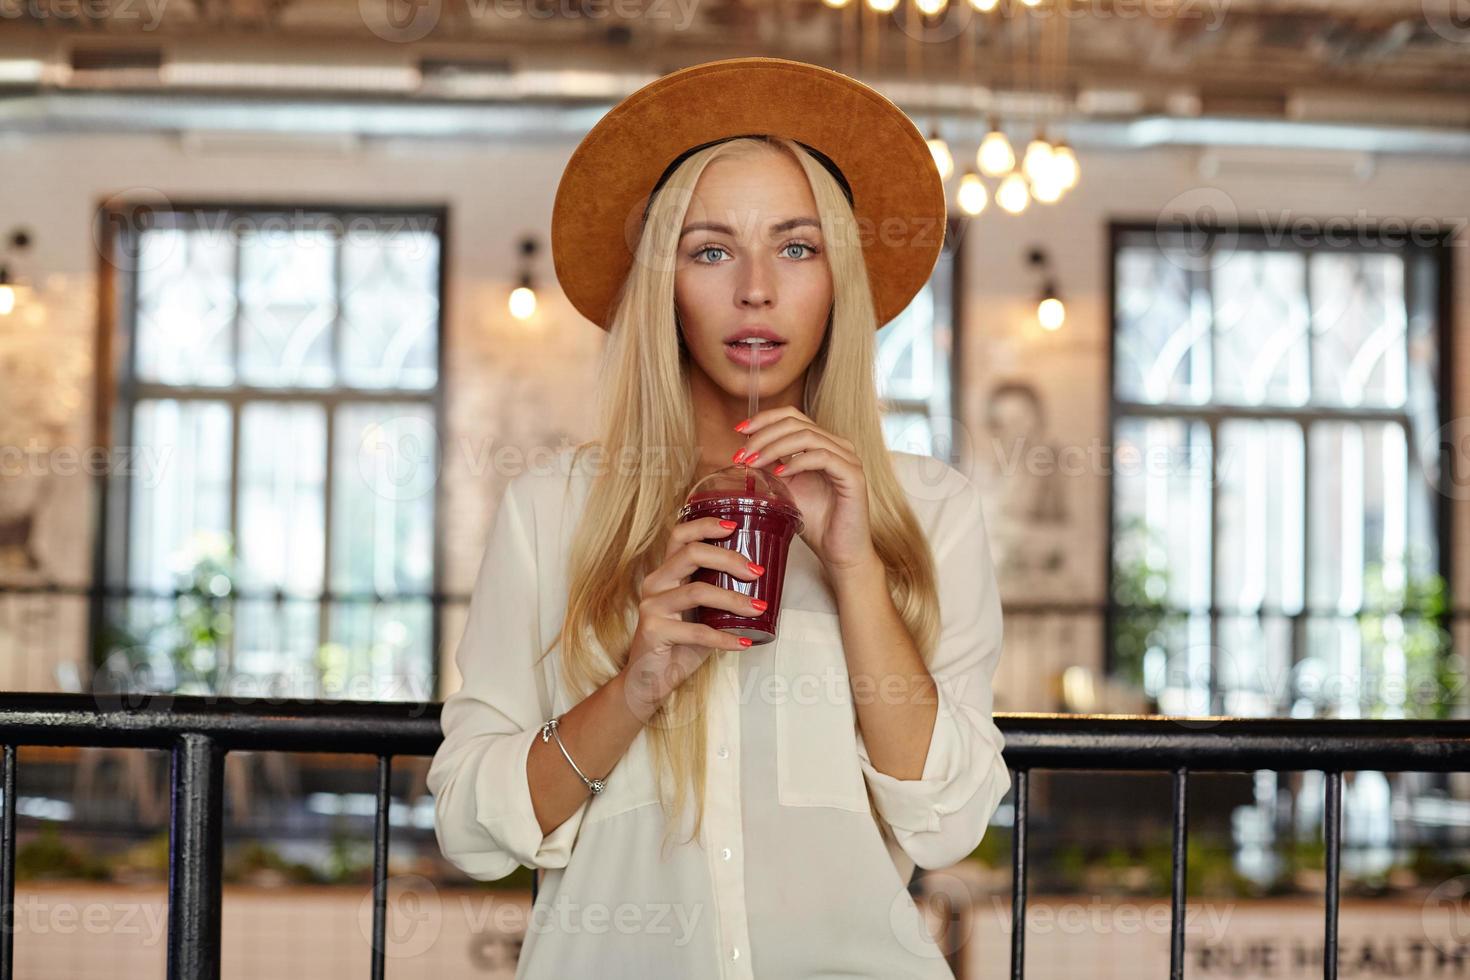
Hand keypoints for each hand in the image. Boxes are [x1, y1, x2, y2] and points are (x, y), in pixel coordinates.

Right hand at [621, 516, 765, 719]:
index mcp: (666, 572)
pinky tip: (743, 643)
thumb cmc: (679, 643)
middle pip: (692, 554)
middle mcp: (655, 583)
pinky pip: (697, 632)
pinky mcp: (654, 630)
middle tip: (756, 572)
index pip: (680, 535)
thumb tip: (759, 583)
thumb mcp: (700, 613)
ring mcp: (652, 606)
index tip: (735, 526)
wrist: (649, 680)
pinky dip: (725, 638)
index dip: (706, 525)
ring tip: (758, 608)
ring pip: (698, 591)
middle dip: (729, 558)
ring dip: (734, 600)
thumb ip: (717, 593)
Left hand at [736, 407, 878, 576]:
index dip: (764, 419)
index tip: (739, 431)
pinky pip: (822, 457)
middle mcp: (838, 445)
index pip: (792, 416)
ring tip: (754, 463)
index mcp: (823, 443)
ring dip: (774, 448)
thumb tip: (744, 452)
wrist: (838, 551)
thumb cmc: (816, 522)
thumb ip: (772, 467)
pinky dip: (797, 462)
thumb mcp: (786, 489)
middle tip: (742, 455)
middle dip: (763, 436)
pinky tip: (780, 473)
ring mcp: (848, 458)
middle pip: (796, 423)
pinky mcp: (853, 475)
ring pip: (807, 436)